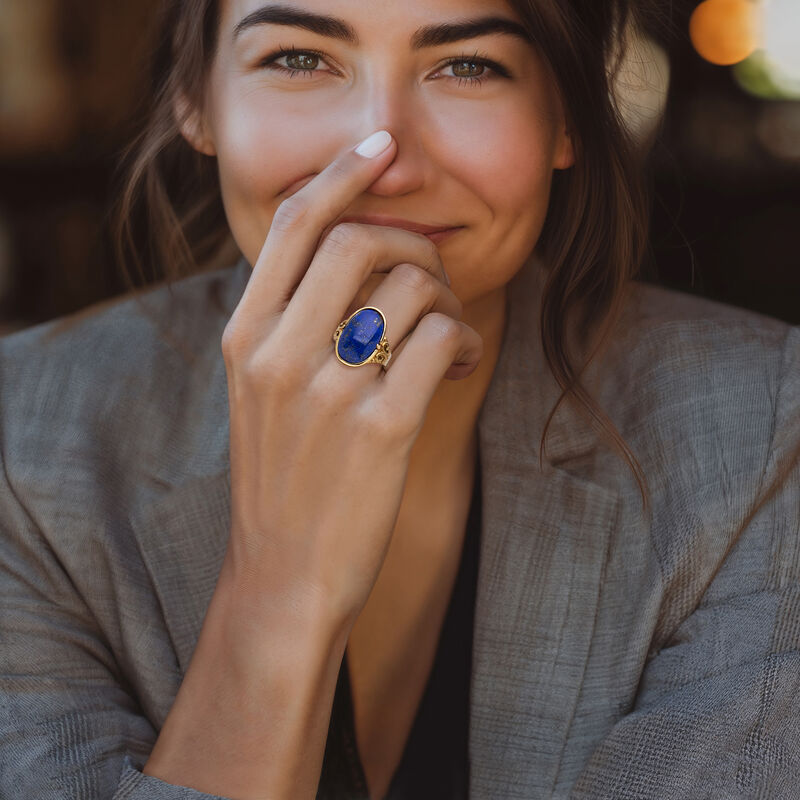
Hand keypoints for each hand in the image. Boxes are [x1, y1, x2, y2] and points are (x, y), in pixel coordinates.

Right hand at [220, 129, 482, 629]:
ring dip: (447, 302)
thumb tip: (354, 254)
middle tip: (432, 283)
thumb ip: (287, 323)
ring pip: (412, 287)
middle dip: (413, 247)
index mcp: (243, 338)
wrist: (283, 576)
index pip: (295, 226)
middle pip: (362, 241)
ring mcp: (328, 392)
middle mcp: (277, 355)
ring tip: (447, 338)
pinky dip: (462, 341)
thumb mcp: (258, 394)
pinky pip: (439, 341)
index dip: (342, 174)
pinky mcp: (381, 429)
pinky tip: (456, 365)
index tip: (382, 149)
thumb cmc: (282, 479)